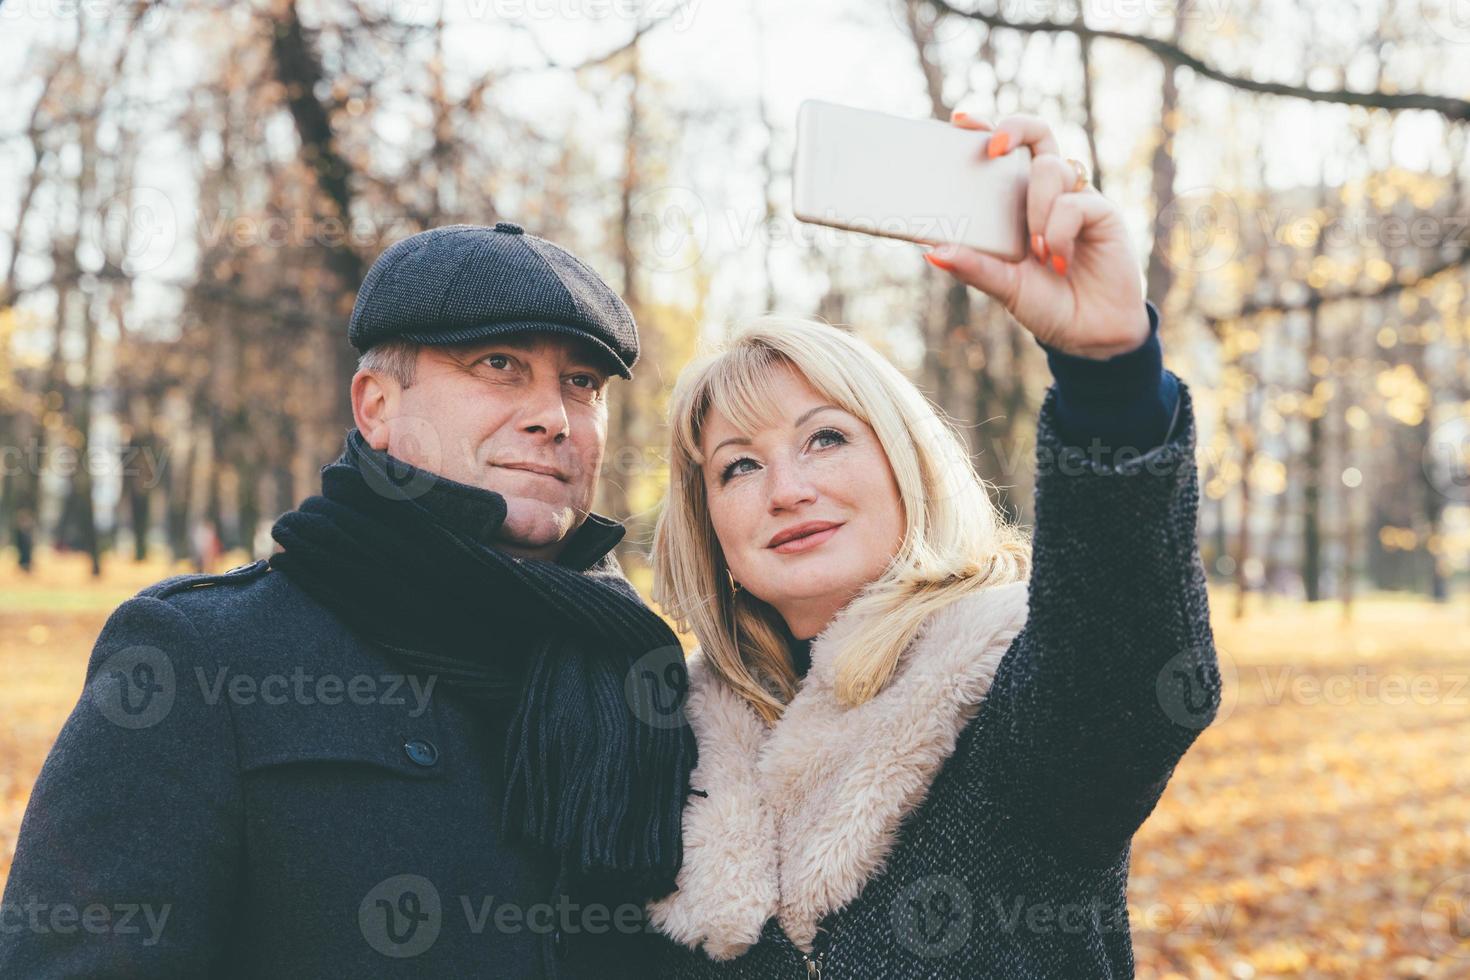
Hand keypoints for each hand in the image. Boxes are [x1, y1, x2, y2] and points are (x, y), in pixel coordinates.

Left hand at [924, 111, 1149, 360]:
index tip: (958, 121)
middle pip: (1036, 133)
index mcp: (1016, 201)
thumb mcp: (1003, 286)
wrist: (1089, 334)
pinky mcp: (1102, 212)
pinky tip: (1057, 261)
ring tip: (1037, 252)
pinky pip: (1075, 203)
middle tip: (993, 148)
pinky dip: (1059, 232)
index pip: (1002, 152)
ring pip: (1051, 168)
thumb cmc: (1044, 303)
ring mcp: (1076, 198)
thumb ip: (973, 267)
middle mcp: (1046, 192)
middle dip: (1014, 127)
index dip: (983, 127)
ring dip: (1037, 208)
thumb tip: (932, 252)